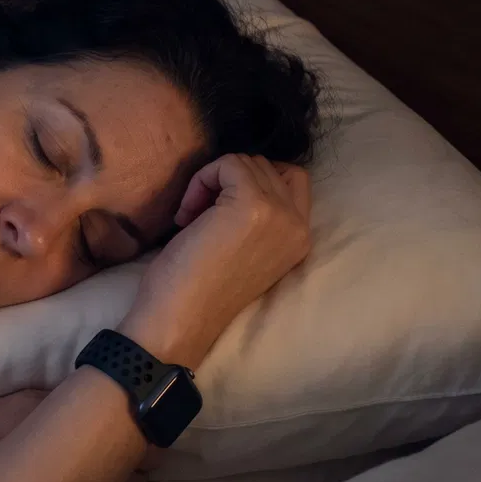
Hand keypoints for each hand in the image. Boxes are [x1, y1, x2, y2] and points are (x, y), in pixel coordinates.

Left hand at [121, 154, 311, 367]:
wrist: (179, 319)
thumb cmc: (197, 289)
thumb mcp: (244, 249)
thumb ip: (260, 218)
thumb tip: (238, 176)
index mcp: (300, 239)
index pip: (294, 178)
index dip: (252, 180)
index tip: (220, 206)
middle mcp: (298, 225)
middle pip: (266, 166)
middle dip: (228, 181)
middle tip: (200, 214)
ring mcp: (279, 213)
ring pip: (246, 162)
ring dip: (211, 182)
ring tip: (192, 218)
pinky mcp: (252, 204)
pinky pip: (227, 163)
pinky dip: (201, 180)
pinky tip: (186, 216)